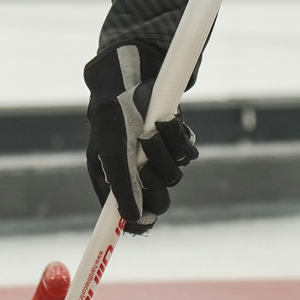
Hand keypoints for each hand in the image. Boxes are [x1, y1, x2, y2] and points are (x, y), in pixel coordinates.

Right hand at [84, 42, 198, 233]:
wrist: (133, 78)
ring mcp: (157, 157)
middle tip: (147, 165)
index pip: (130, 216)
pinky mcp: (175, 141)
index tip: (148, 218)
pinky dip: (180, 138)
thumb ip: (122, 187)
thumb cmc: (114, 115)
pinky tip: (167, 121)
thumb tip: (133, 220)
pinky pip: (187, 154)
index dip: (140, 221)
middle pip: (158, 200)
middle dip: (156, 181)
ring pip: (174, 175)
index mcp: (114, 180)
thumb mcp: (112, 153)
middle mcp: (136, 173)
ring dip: (165, 152)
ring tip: (151, 130)